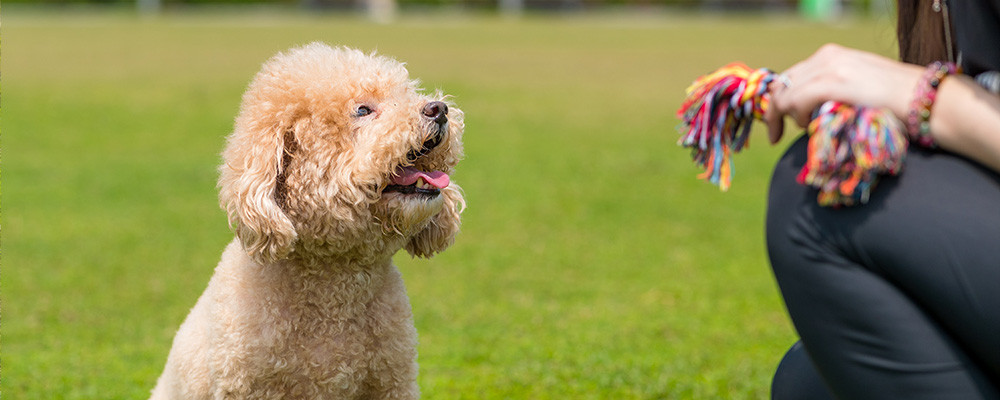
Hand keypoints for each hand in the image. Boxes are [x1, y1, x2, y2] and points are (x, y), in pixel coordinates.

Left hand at [764, 43, 923, 143]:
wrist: (924, 99)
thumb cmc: (895, 103)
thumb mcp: (855, 90)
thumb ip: (830, 93)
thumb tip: (806, 111)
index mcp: (831, 55)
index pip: (791, 76)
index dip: (779, 100)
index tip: (776, 123)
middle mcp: (827, 56)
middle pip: (782, 84)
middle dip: (774, 110)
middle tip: (776, 134)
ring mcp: (829, 67)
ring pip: (784, 94)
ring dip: (785, 116)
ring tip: (802, 129)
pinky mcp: (832, 82)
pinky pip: (795, 100)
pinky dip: (794, 116)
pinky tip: (806, 125)